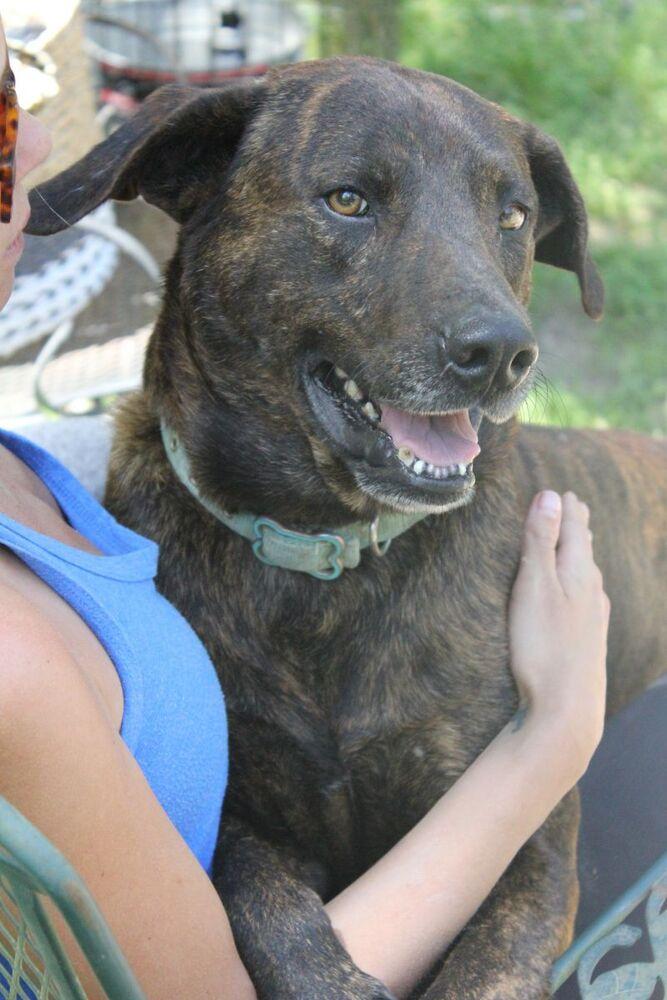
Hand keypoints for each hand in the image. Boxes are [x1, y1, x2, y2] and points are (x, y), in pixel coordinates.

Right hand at [509, 490, 609, 779]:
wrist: (568, 708)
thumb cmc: (544, 645)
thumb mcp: (534, 586)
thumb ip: (540, 541)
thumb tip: (549, 495)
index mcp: (578, 573)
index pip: (575, 530)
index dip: (567, 510)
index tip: (565, 493)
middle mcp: (593, 591)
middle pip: (586, 551)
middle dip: (578, 528)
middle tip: (575, 509)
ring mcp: (595, 618)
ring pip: (589, 576)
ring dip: (581, 555)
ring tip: (578, 546)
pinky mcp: (590, 641)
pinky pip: (589, 599)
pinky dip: (582, 584)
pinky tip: (584, 598)